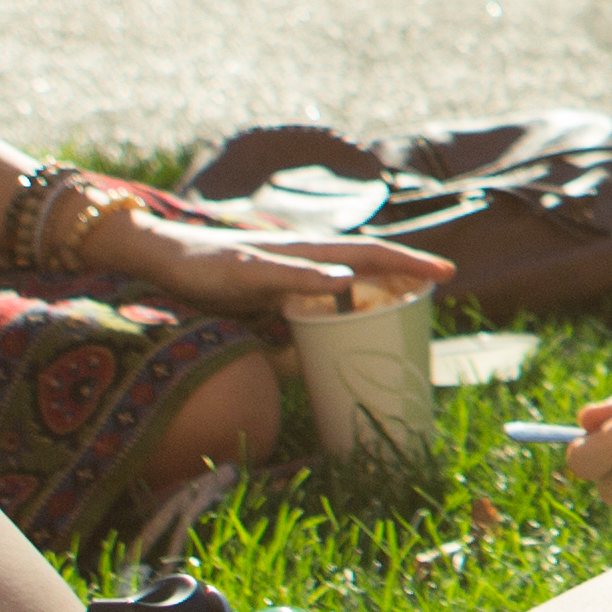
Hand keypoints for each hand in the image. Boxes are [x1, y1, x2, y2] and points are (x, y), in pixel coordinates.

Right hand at [105, 210, 458, 320]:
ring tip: (417, 272)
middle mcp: (299, 250)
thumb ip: (291, 327)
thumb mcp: (262, 309)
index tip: (444, 275)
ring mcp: (274, 254)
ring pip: (337, 255)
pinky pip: (285, 272)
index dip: (404, 266)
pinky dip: (316, 276)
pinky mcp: (244, 265)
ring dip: (380, 263)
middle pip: (365, 253)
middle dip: (408, 263)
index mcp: (306, 262)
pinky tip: (342, 280)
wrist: (162, 255)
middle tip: (449, 272)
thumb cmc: (216, 281)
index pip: (365, 260)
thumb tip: (317, 360)